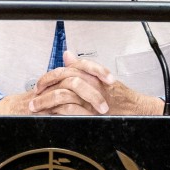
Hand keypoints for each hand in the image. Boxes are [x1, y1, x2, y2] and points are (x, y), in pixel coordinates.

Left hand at [29, 51, 164, 115]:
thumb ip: (82, 67)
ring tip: (36, 107)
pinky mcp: (91, 112)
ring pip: (63, 94)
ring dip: (46, 101)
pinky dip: (58, 112)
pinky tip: (51, 114)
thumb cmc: (119, 96)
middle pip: (62, 78)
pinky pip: (70, 110)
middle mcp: (91, 83)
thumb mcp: (101, 78)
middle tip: (34, 95)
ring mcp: (91, 98)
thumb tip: (67, 55)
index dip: (50, 76)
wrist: (135, 110)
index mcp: (91, 74)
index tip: (39, 84)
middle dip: (44, 86)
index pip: (66, 68)